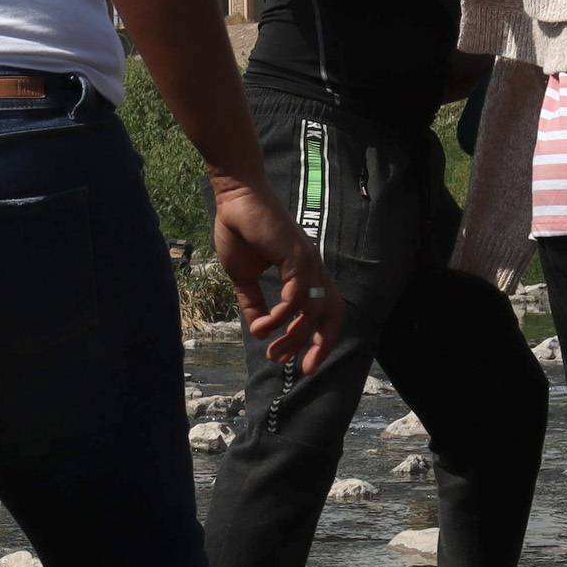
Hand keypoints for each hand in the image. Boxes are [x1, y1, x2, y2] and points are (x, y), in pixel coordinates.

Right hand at [210, 180, 336, 376]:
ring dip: (294, 335)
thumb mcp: (243, 277)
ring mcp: (308, 261)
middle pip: (332, 314)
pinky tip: (265, 325)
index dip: (317, 339)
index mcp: (304, 273)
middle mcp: (312, 269)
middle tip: (300, 368)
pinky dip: (283, 315)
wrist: (234, 198)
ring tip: (272, 351)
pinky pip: (297, 295)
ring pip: (314, 310)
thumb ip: (254, 303)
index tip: (299, 364)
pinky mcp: (296, 254)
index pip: (324, 311)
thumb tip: (261, 331)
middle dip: (320, 344)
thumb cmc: (240, 230)